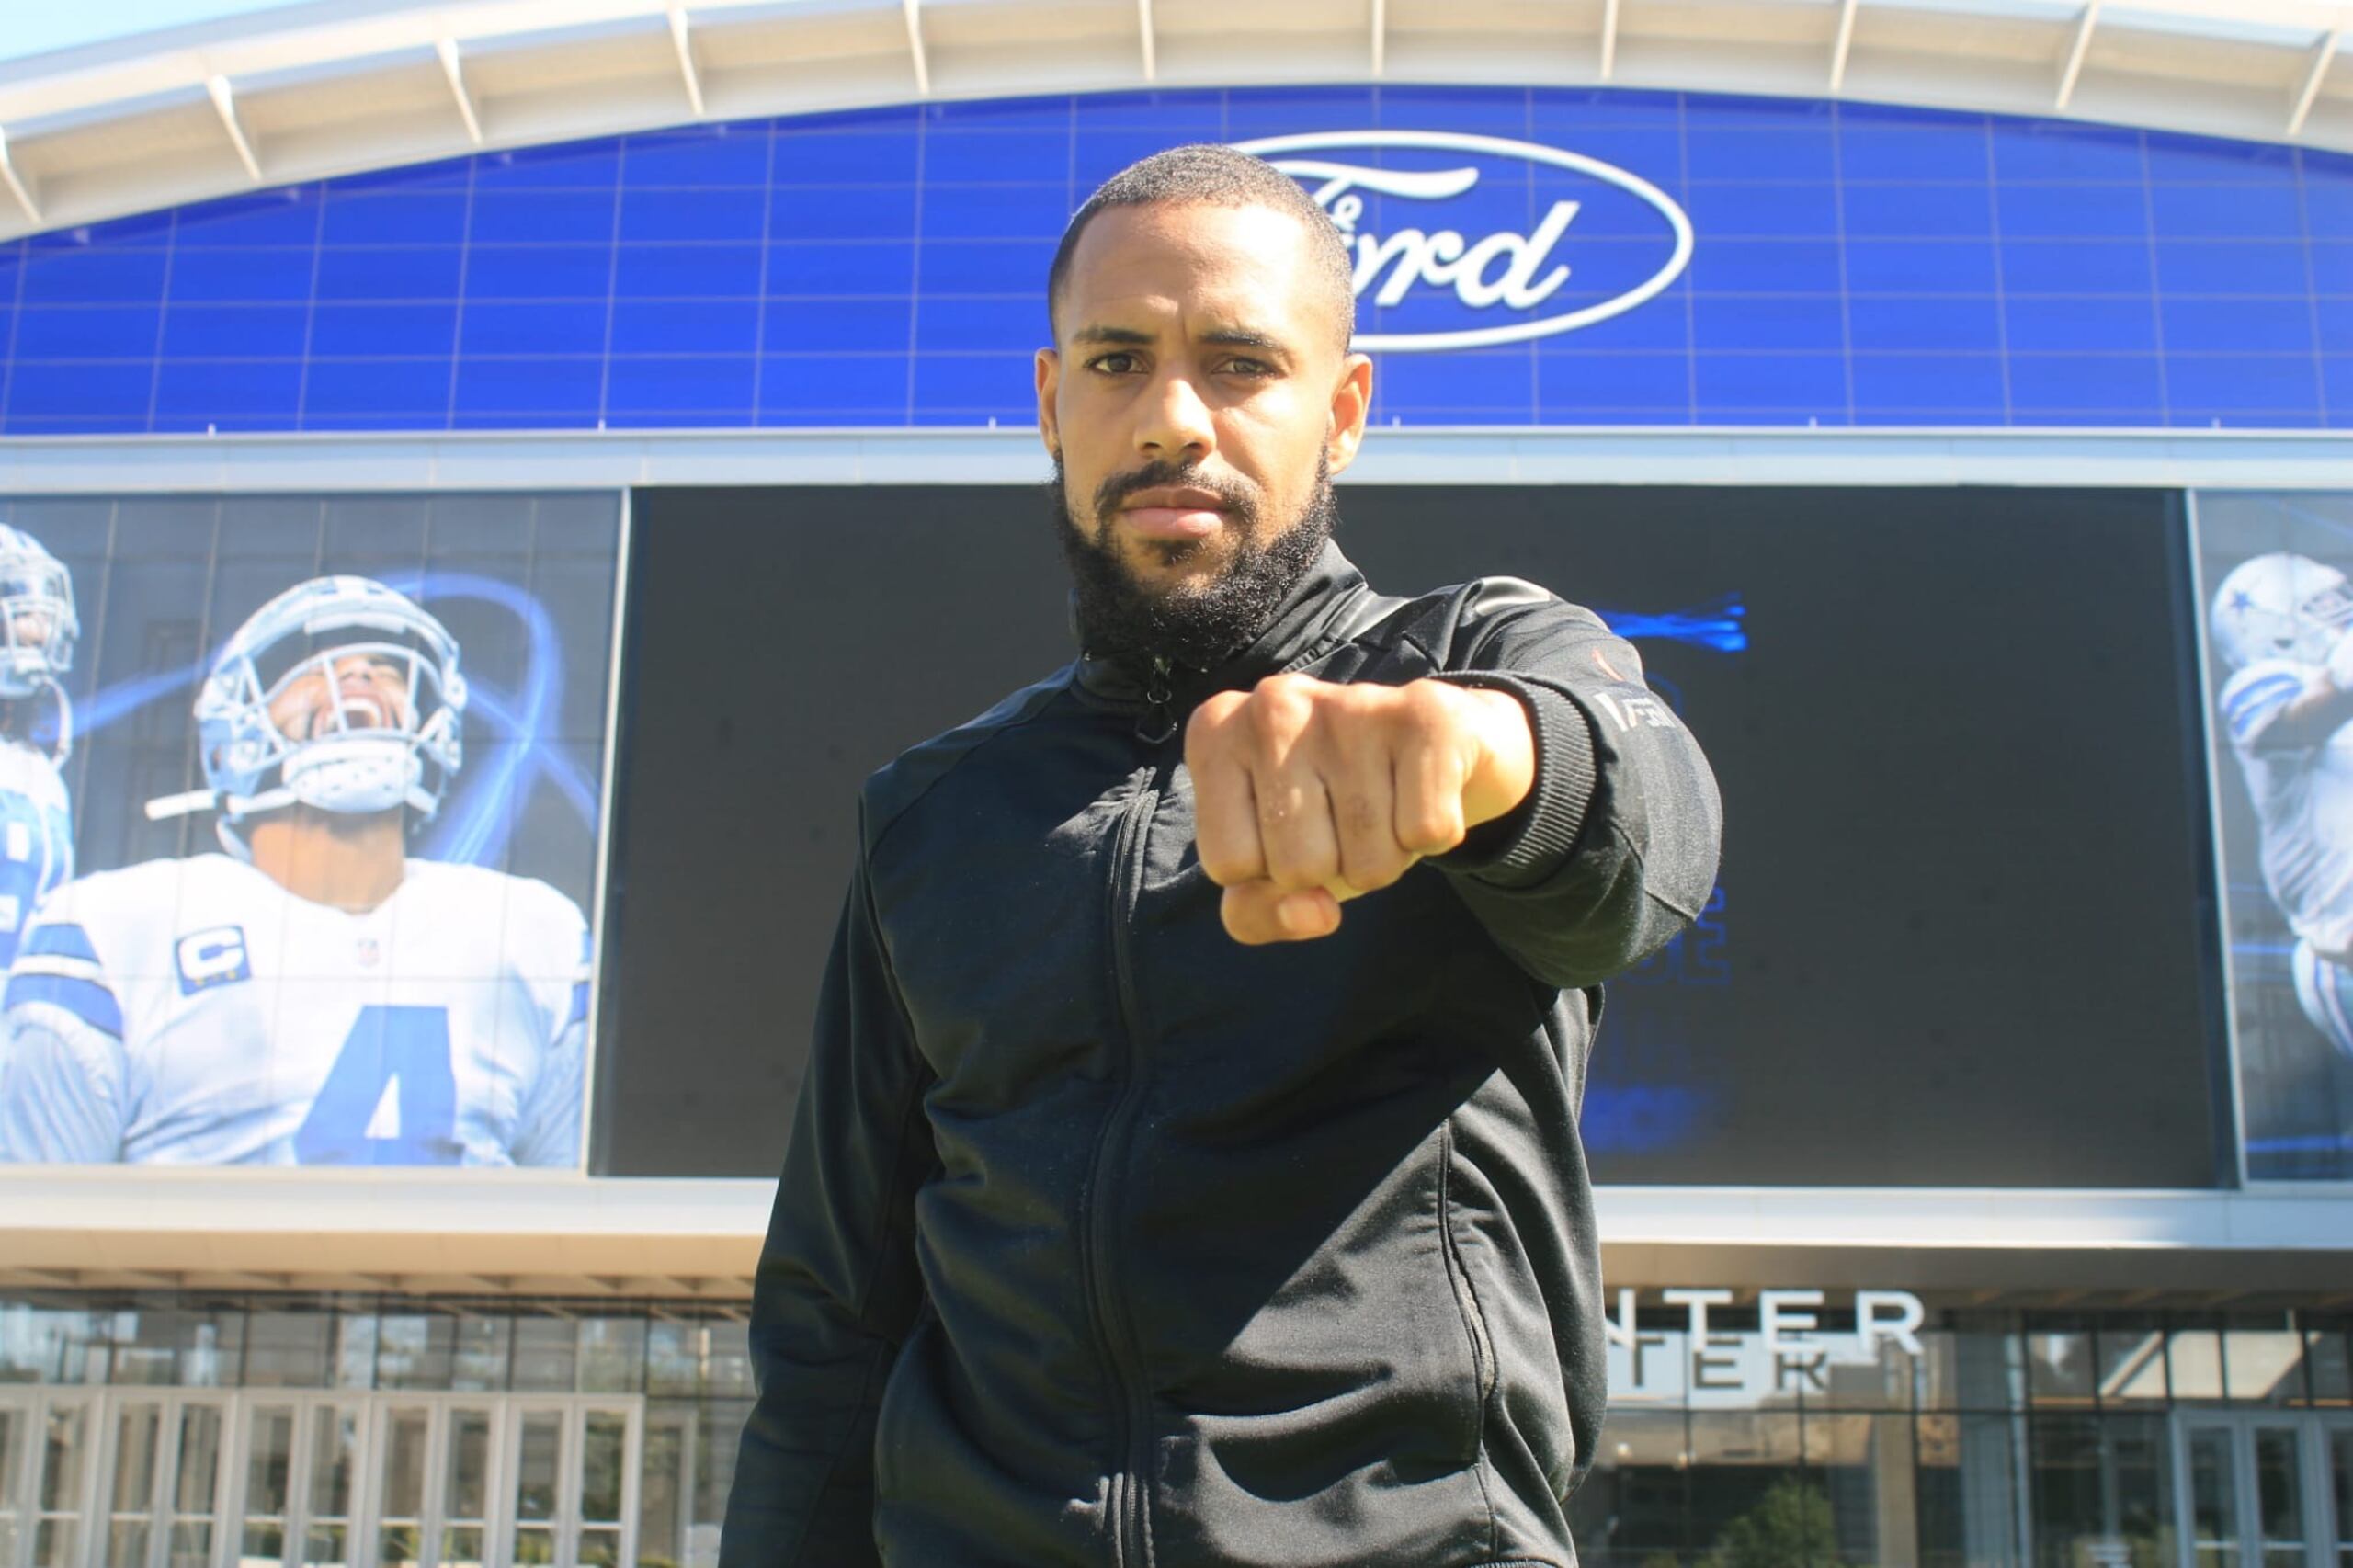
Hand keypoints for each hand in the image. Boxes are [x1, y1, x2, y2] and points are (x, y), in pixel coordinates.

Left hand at [1185, 674, 1535, 943]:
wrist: (1434, 745)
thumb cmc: (1333, 810)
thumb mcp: (1271, 865)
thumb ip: (1257, 912)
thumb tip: (1315, 913)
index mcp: (1215, 734)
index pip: (1228, 866)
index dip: (1267, 870)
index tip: (1288, 824)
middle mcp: (1273, 705)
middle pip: (1297, 867)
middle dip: (1331, 867)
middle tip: (1344, 817)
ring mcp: (1349, 702)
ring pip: (1368, 861)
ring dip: (1384, 856)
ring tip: (1384, 802)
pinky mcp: (1425, 714)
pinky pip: (1426, 832)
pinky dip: (1433, 834)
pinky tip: (1421, 790)